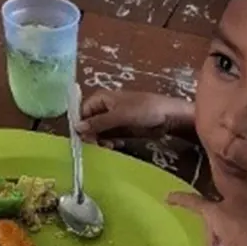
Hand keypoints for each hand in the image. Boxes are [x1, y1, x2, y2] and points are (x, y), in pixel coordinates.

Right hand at [77, 90, 193, 146]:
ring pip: (98, 132)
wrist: (169, 116)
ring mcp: (113, 119)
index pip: (82, 113)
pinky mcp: (121, 129)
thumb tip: (76, 128)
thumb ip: (98, 122)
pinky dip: (110, 142)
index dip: (82, 126)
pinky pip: (109, 137)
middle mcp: (104, 108)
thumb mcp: (119, 115)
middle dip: (92, 135)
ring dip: (101, 141)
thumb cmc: (144, 109)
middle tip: (99, 146)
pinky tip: (117, 145)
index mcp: (100, 98)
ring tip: (110, 146)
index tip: (86, 139)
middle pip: (89, 124)